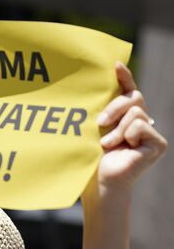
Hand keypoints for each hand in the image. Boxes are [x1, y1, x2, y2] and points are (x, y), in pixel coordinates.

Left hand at [84, 62, 167, 198]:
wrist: (99, 183)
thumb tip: (96, 85)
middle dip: (115, 107)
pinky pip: (141, 125)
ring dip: (117, 129)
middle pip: (133, 97)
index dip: (124, 77)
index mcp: (122, 118)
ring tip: (107, 145)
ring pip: (136, 112)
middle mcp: (139, 123)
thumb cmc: (90, 160)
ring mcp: (150, 133)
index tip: (114, 65)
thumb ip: (99, 110)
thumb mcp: (92, 130)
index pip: (127, 92)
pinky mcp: (158, 143)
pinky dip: (128, 136)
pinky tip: (124, 148)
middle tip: (100, 122)